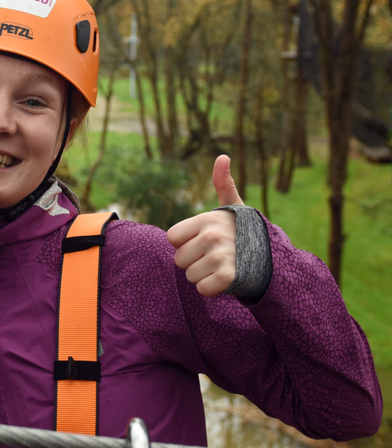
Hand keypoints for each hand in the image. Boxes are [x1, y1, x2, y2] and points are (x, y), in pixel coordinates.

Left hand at [166, 155, 241, 296]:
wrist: (274, 259)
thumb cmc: (244, 233)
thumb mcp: (234, 207)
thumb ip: (223, 184)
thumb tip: (223, 157)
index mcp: (207, 219)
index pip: (172, 238)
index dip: (186, 243)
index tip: (205, 241)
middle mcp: (212, 235)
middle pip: (179, 260)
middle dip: (195, 262)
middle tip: (216, 256)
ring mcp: (220, 256)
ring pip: (190, 276)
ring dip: (204, 276)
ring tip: (223, 266)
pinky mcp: (227, 277)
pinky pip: (202, 289)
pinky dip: (212, 290)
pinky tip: (226, 280)